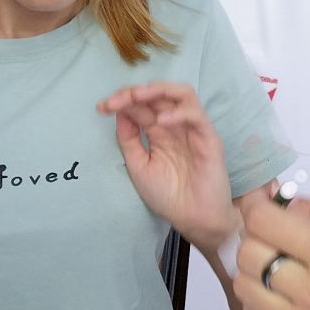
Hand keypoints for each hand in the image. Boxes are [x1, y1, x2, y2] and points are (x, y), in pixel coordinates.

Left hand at [100, 82, 236, 250]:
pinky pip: (196, 116)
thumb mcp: (138, 166)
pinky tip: (161, 121)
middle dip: (134, 93)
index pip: (141, 106)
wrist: (194, 219)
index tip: (101, 107)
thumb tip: (118, 112)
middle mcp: (175, 125)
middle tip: (115, 101)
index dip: (121, 101)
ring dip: (158, 90)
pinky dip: (178, 113)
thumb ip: (129, 140)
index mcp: (158, 132)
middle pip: (158, 94)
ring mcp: (193, 129)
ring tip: (137, 97)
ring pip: (182, 94)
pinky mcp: (209, 137)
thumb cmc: (168, 196)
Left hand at [235, 190, 309, 309]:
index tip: (262, 198)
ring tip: (278, 262)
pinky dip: (259, 297)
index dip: (256, 203)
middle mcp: (309, 295)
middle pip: (248, 253)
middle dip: (256, 233)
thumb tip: (288, 204)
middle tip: (276, 230)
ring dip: (253, 267)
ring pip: (243, 286)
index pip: (264, 222)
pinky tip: (282, 291)